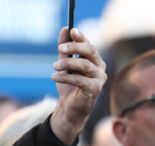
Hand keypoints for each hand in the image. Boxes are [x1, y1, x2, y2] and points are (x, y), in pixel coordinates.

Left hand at [49, 27, 106, 145]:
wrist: (69, 109)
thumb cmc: (68, 86)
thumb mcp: (64, 64)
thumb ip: (64, 48)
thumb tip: (64, 29)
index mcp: (94, 60)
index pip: (89, 44)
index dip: (81, 37)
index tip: (71, 30)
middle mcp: (100, 68)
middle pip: (90, 51)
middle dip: (74, 47)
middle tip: (60, 48)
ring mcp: (100, 79)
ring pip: (85, 65)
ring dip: (68, 63)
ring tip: (54, 66)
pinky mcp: (95, 90)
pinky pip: (80, 79)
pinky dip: (65, 77)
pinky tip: (54, 77)